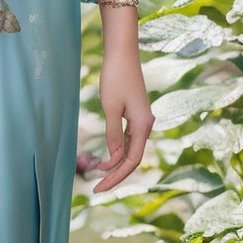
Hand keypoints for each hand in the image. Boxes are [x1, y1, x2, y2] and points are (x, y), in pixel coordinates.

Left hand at [90, 43, 154, 193]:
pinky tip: (106, 157)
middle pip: (132, 159)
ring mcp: (142, 120)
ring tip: (97, 174)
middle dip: (115, 174)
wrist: (122, 54)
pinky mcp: (135, 115)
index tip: (98, 187)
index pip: (131, 161)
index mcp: (143, 126)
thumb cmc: (115, 78)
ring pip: (130, 150)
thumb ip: (113, 134)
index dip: (115, 177)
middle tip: (95, 188)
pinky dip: (117, 151)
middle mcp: (146, 125)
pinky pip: (128, 140)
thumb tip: (114, 158)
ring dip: (115, 163)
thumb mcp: (111, 108)